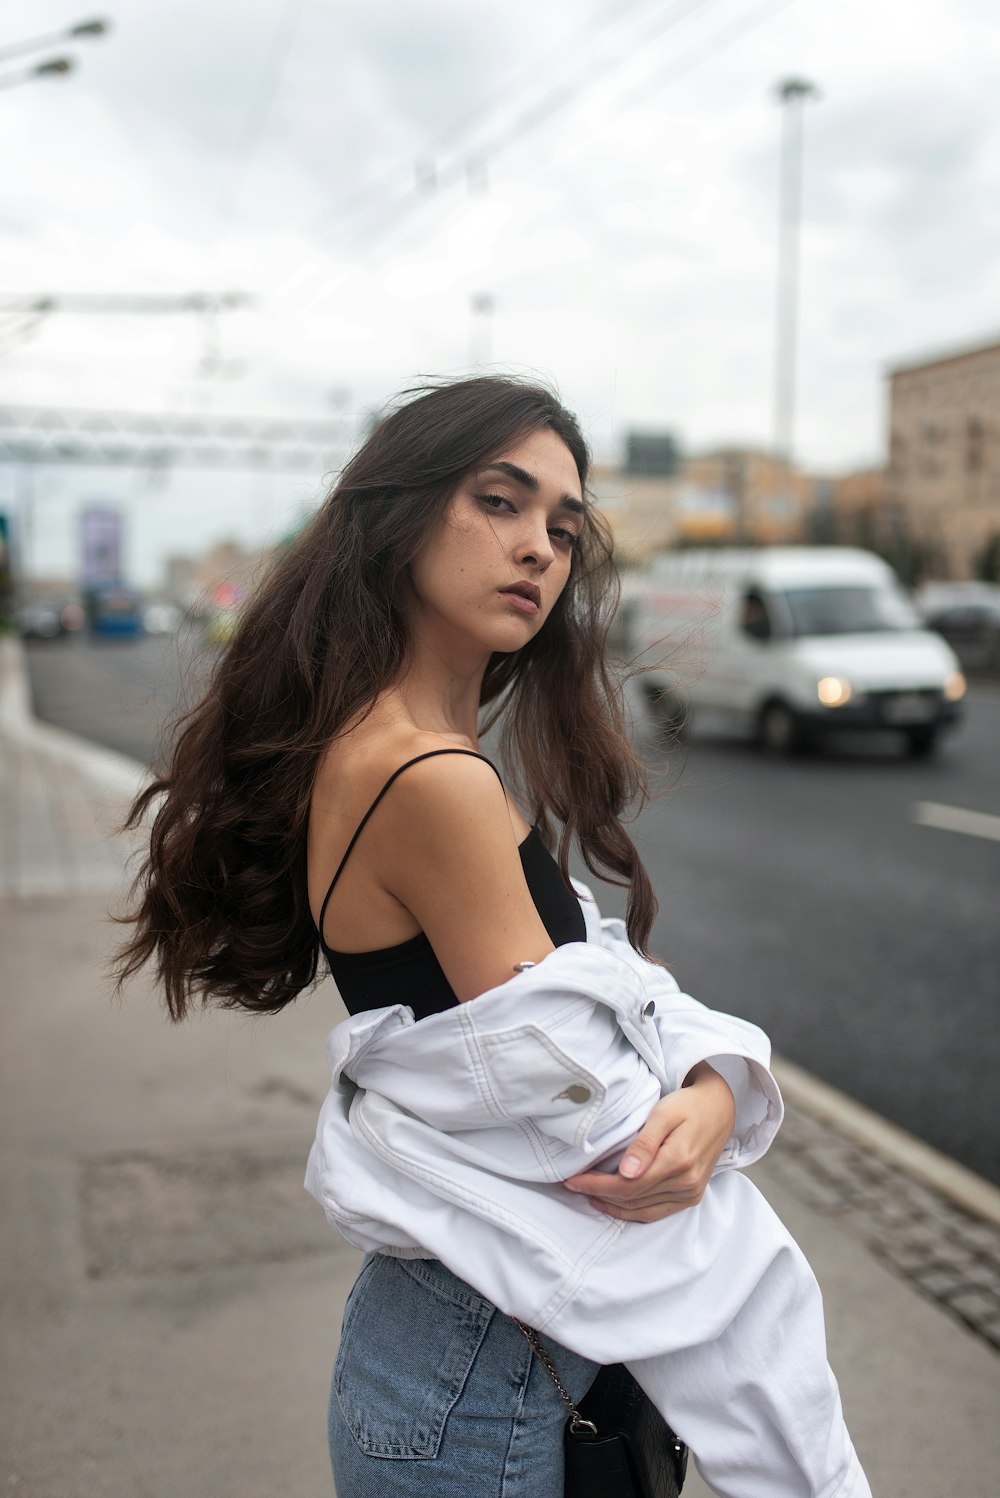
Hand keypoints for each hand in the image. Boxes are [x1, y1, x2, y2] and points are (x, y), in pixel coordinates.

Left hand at [562, 1062, 735, 1222]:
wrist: (719, 1109)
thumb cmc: (688, 1105)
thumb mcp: (664, 1113)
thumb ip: (644, 1143)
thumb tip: (625, 1173)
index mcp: (678, 1161)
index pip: (628, 1185)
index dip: (597, 1185)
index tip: (572, 1180)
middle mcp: (686, 1183)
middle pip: (632, 1199)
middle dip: (598, 1194)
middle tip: (572, 1185)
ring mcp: (690, 1193)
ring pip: (642, 1210)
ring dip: (612, 1206)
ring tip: (587, 1194)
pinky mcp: (691, 1196)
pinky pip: (656, 1212)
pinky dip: (632, 1212)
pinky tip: (613, 1204)